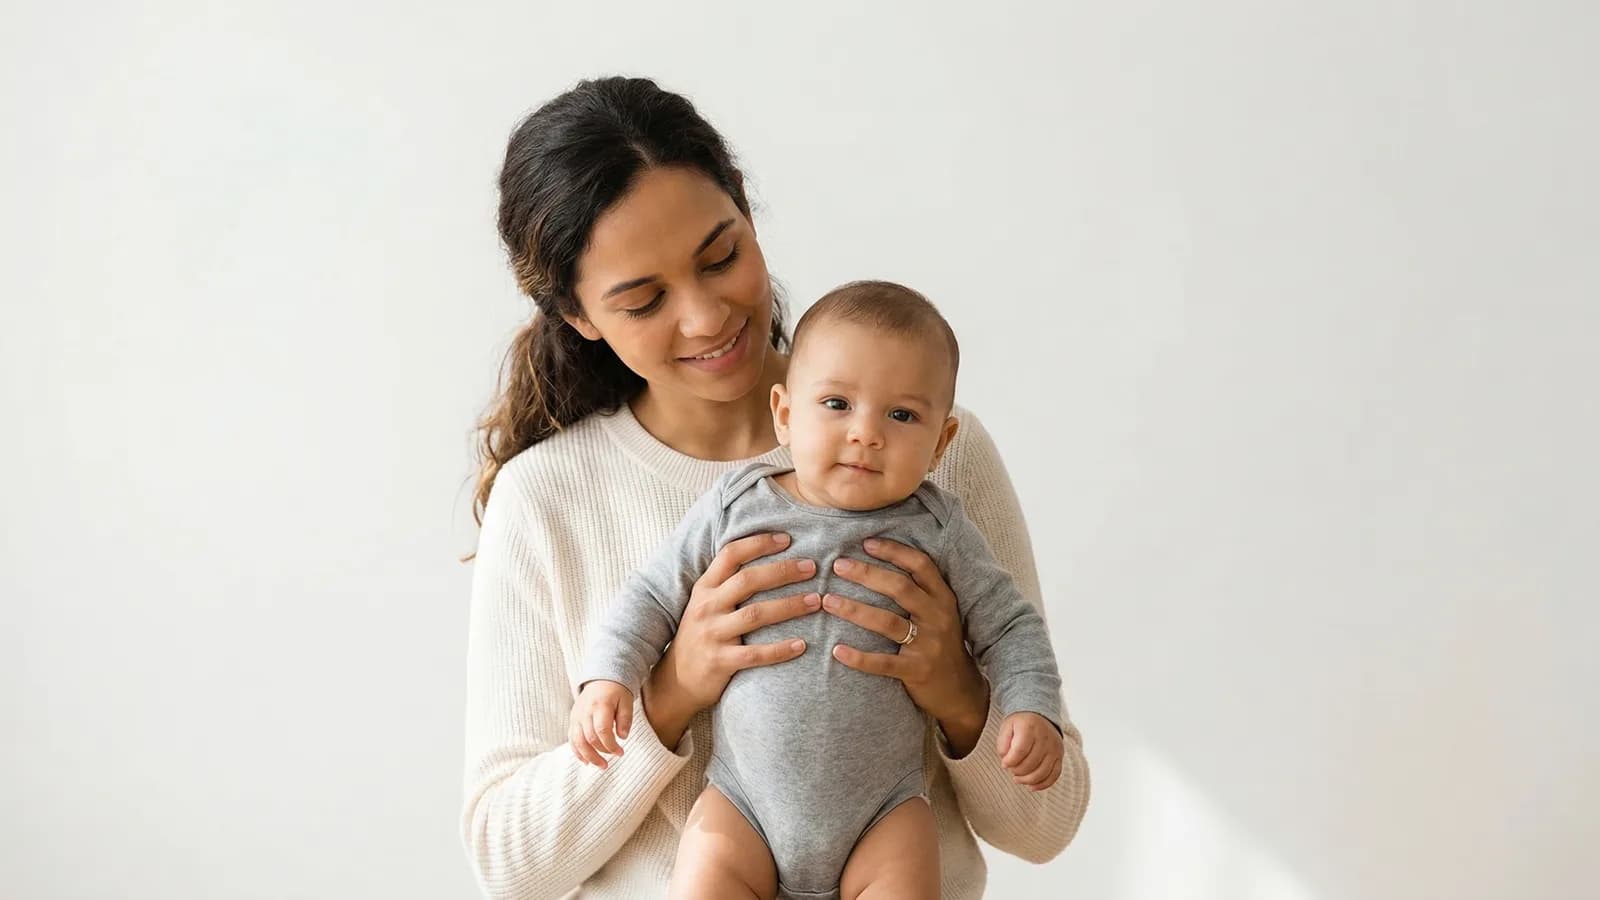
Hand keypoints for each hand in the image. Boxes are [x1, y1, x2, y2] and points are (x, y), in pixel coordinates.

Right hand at [569, 680, 632, 769]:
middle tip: (611, 762)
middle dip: (601, 753)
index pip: (602, 730)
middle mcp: (585, 711)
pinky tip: (586, 761)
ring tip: (601, 765)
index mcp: (600, 705)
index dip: (610, 745)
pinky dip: (577, 752)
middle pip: (589, 738)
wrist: (601, 678)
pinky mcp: (573, 720)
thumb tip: (623, 737)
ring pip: (578, 741)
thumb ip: (625, 718)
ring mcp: (576, 716)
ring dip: (588, 756)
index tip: (620, 752)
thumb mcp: (626, 701)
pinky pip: (572, 739)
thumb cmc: (617, 691)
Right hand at [645, 532, 820, 743]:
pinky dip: (780, 649)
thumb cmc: (700, 636)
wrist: (675, 680)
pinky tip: (802, 645)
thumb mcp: (704, 604)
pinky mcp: (720, 661)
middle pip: (747, 580)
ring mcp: (712, 634)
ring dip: (789, 606)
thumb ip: (727, 583)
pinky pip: (755, 654)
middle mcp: (706, 607)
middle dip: (782, 571)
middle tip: (812, 567)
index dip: (758, 543)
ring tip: (816, 601)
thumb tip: (767, 557)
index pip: (730, 555)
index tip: (787, 539)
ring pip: (755, 614)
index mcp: (704, 588)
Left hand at [822, 538, 987, 740]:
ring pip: (887, 622)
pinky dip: (859, 657)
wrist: (960, 691)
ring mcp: (929, 645)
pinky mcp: (917, 671)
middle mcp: (938, 617)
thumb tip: (878, 562)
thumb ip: (919, 592)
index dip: (894, 551)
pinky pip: (883, 663)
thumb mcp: (939, 614)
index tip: (866, 543)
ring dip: (854, 609)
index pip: (920, 565)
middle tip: (837, 566)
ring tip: (827, 600)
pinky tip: (837, 651)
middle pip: (900, 588)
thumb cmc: (941, 645)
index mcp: (943, 598)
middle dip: (866, 574)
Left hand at [998, 712, 1062, 790]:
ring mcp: (1055, 748)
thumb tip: (1006, 762)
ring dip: (1027, 780)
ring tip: (1017, 778)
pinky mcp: (1060, 756)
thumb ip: (1002, 744)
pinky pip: (1054, 775)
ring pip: (1042, 772)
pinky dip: (1043, 784)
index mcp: (1030, 727)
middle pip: (1031, 763)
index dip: (1010, 761)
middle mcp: (1045, 737)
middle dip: (1017, 771)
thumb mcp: (1006, 727)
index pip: (1020, 750)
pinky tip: (1031, 786)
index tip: (1004, 763)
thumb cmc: (1019, 724)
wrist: (1039, 715)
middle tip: (1011, 769)